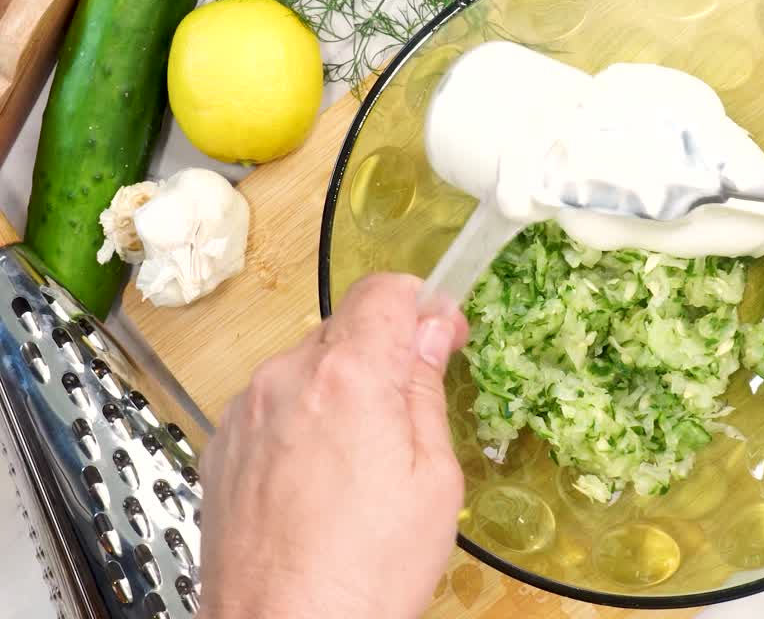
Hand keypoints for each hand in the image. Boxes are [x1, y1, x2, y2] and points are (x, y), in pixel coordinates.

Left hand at [198, 274, 469, 617]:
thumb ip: (425, 390)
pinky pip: (274, 407)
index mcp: (348, 377)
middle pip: (345, 329)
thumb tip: (430, 333)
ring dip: (341, 391)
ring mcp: (246, 412)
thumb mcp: (433, 479)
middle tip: (412, 410)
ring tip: (364, 462)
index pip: (384, 291)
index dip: (424, 305)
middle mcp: (286, 379)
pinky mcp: (222, 446)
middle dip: (385, 355)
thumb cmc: (364, 571)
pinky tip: (322, 479)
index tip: (442, 335)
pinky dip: (303, 422)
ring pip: (307, 369)